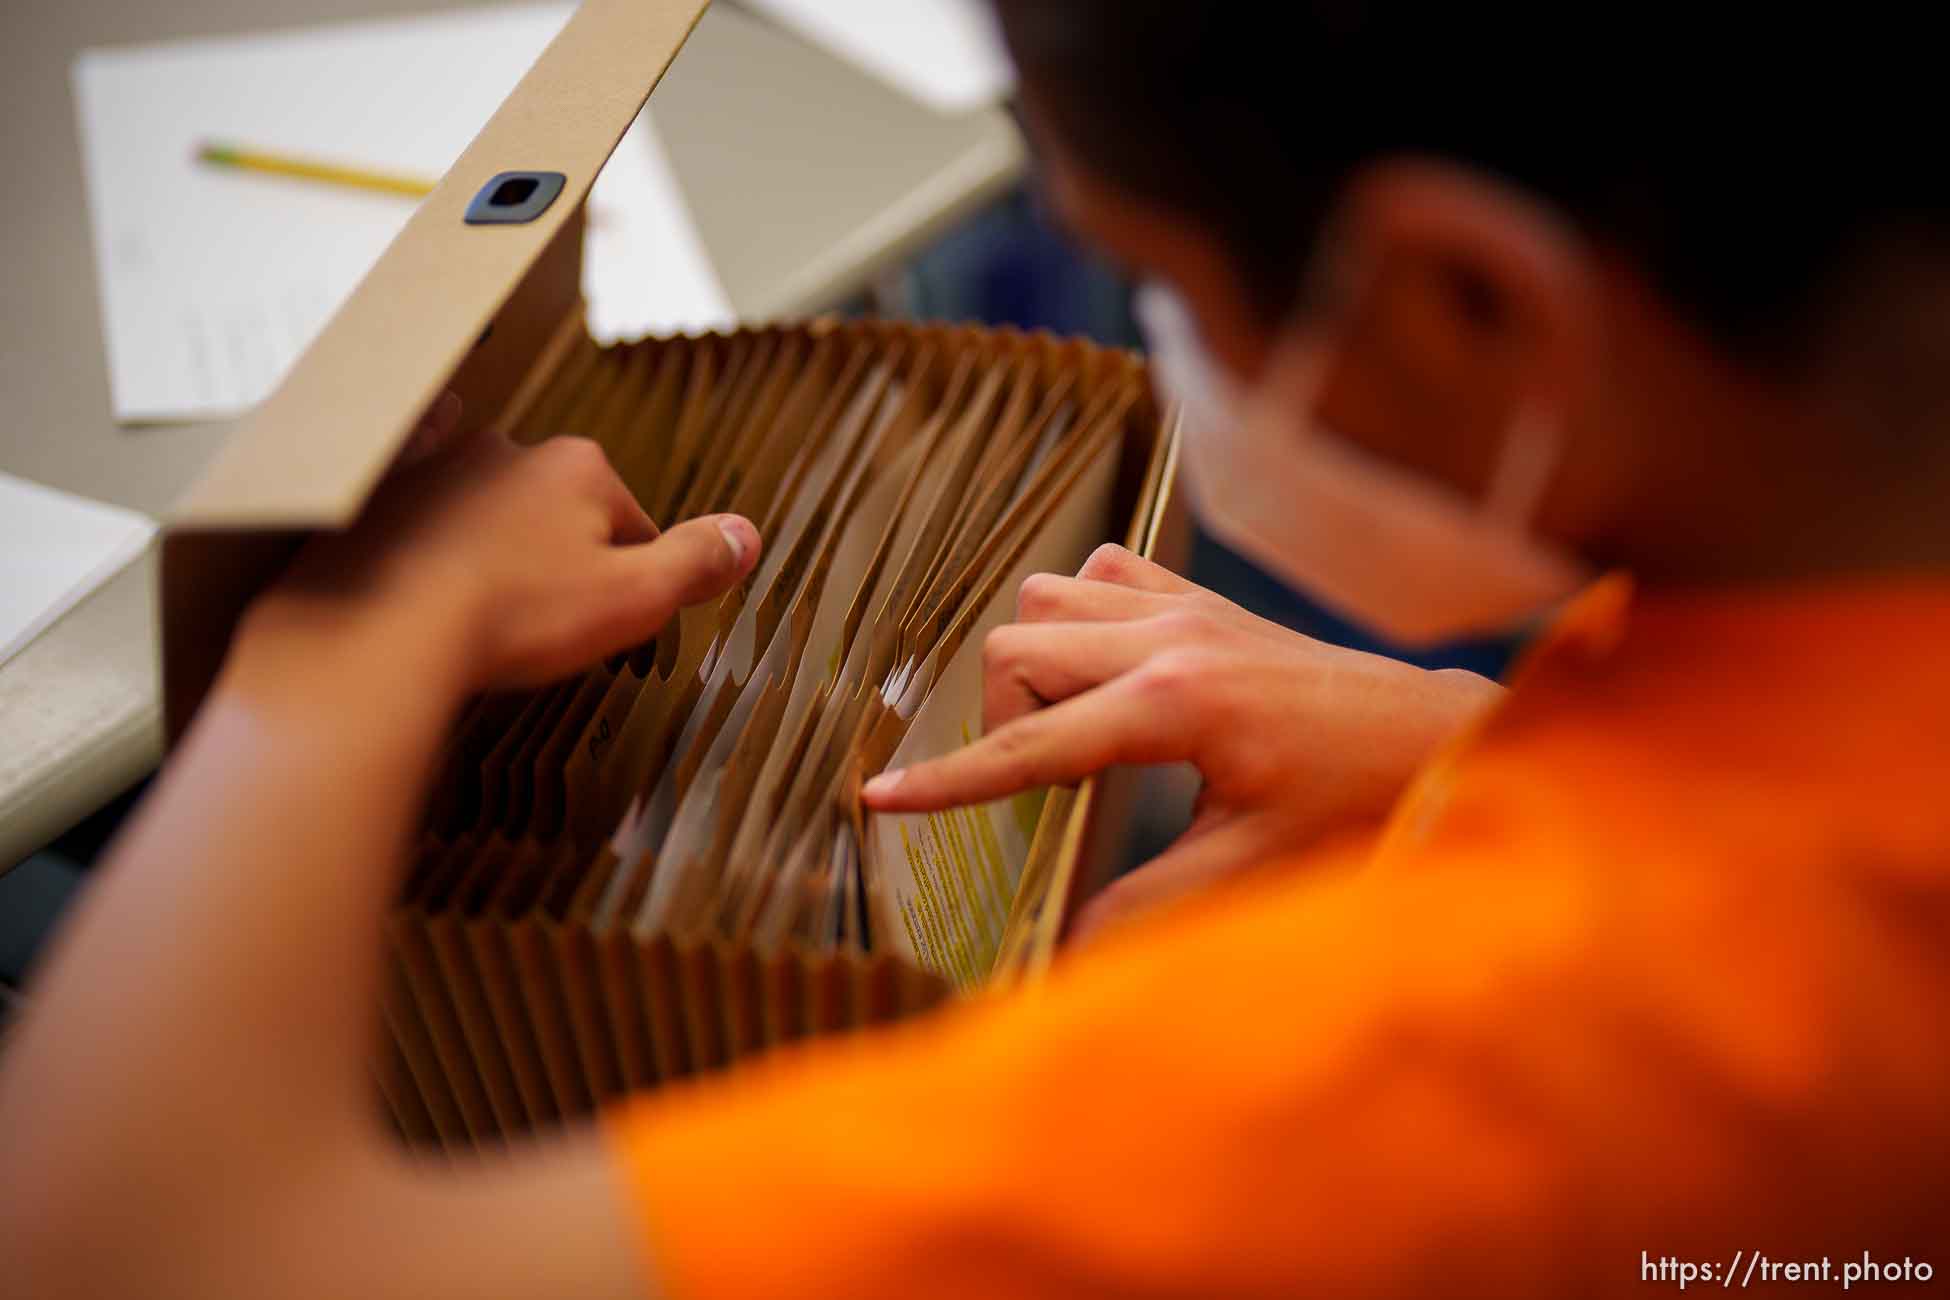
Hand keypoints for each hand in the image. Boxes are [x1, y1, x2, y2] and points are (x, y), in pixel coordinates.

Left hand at [234, 395, 759, 698]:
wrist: (379, 632)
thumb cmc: (512, 619)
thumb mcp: (631, 601)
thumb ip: (694, 564)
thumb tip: (748, 536)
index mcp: (580, 467)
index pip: (630, 524)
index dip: (628, 580)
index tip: (608, 626)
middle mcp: (508, 448)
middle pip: (559, 509)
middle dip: (559, 556)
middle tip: (542, 626)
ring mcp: (434, 465)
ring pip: (488, 507)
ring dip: (494, 545)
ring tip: (481, 613)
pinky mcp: (374, 494)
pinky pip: (412, 505)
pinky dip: (422, 526)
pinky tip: (421, 557)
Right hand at [862, 543, 1500, 938]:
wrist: (1443, 740)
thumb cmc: (1358, 802)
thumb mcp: (1249, 869)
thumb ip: (1144, 910)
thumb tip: (1062, 956)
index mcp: (1176, 704)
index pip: (1030, 747)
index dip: (950, 782)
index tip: (879, 798)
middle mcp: (1172, 637)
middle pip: (1019, 649)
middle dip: (1004, 717)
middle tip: (1046, 784)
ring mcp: (1188, 606)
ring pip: (1048, 596)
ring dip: (1038, 659)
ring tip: (1075, 726)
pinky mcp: (1206, 598)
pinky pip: (1103, 571)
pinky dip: (1082, 612)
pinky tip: (1110, 668)